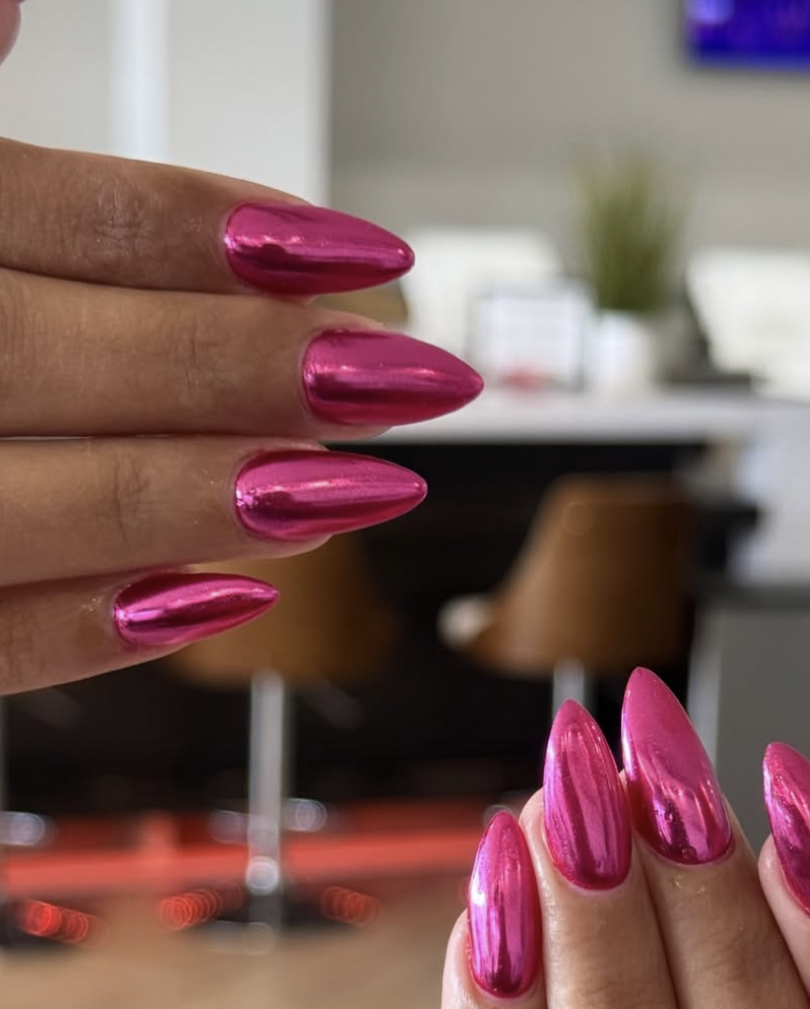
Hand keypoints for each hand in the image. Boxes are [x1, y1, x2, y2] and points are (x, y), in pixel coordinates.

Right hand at [0, 6, 479, 696]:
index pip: (68, 214)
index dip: (220, 232)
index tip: (359, 252)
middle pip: (63, 354)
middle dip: (247, 367)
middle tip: (401, 378)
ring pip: (38, 499)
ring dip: (205, 495)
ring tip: (352, 488)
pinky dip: (102, 624)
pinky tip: (229, 597)